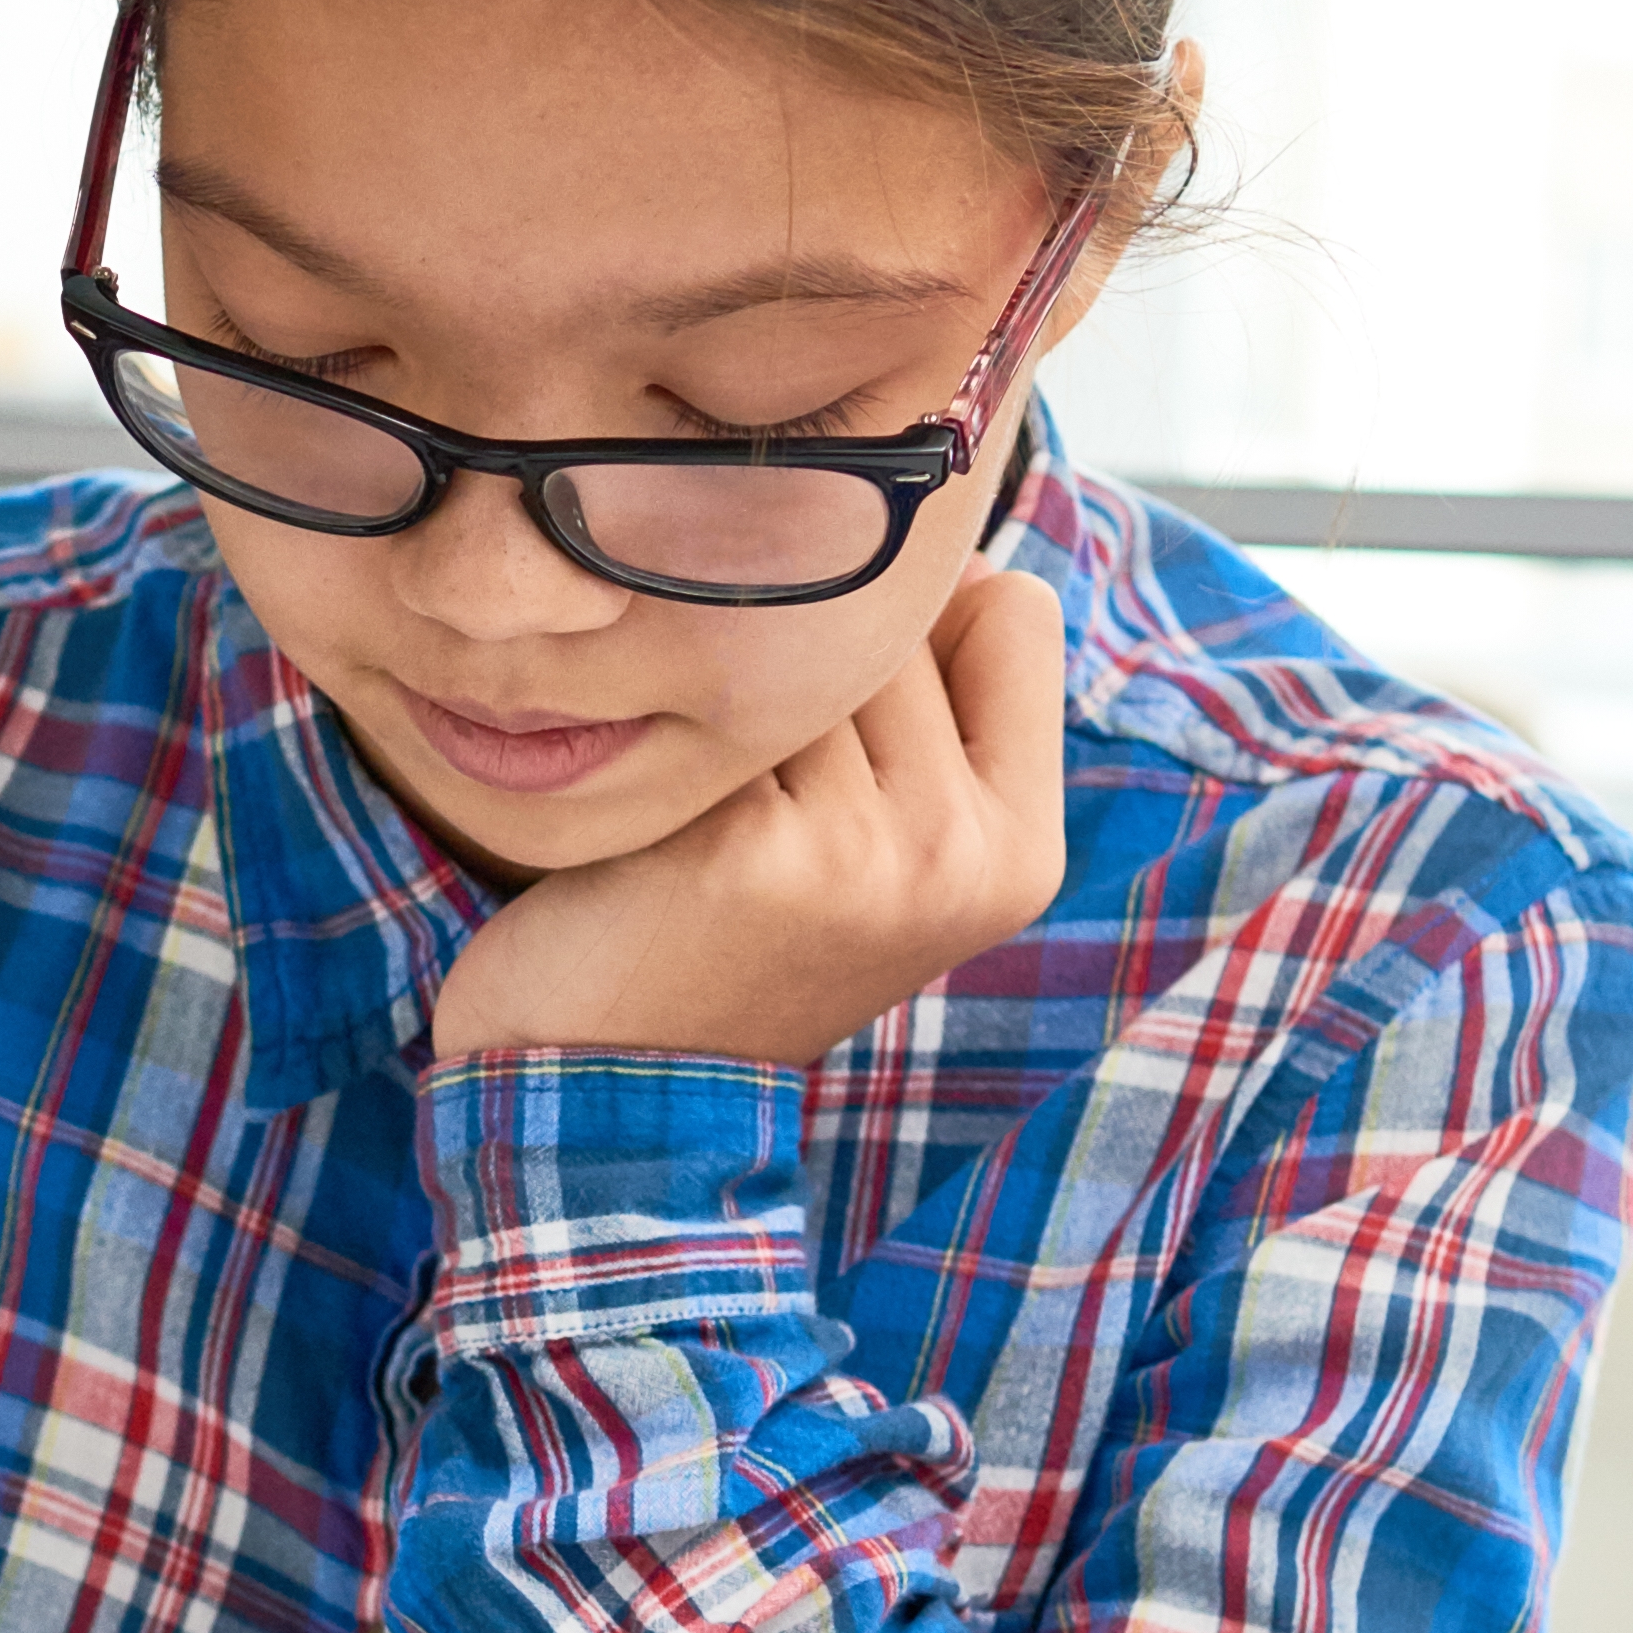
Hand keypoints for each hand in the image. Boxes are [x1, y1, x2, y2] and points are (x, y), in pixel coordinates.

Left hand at [430, 551, 1070, 1072]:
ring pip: (801, 648)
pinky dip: (661, 730)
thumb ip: (932, 714)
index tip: (846, 716)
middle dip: (807, 667)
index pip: (1016, 608)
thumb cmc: (734, 934)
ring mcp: (867, 852)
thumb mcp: (886, 843)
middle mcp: (964, 853)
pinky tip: (647, 817)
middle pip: (897, 616)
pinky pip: (715, 694)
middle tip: (752, 783)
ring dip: (730, 692)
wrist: (607, 1088)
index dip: (920, 629)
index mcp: (1024, 849)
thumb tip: (929, 543)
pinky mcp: (756, 848)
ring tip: (702, 800)